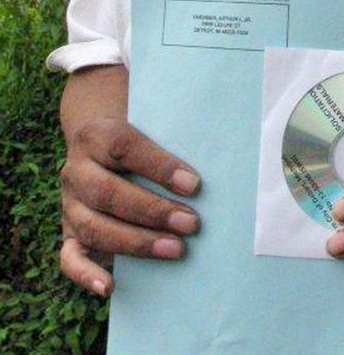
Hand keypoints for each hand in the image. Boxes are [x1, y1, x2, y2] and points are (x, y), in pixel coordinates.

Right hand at [60, 115, 200, 296]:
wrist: (98, 144)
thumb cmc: (138, 140)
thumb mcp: (149, 128)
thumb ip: (169, 143)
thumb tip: (202, 176)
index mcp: (96, 136)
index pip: (125, 149)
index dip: (160, 167)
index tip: (194, 185)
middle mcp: (76, 171)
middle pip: (109, 193)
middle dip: (154, 211)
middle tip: (192, 223)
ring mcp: (70, 205)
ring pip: (95, 227)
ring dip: (137, 242)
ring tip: (176, 249)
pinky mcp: (68, 234)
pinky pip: (69, 258)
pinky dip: (86, 275)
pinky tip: (110, 286)